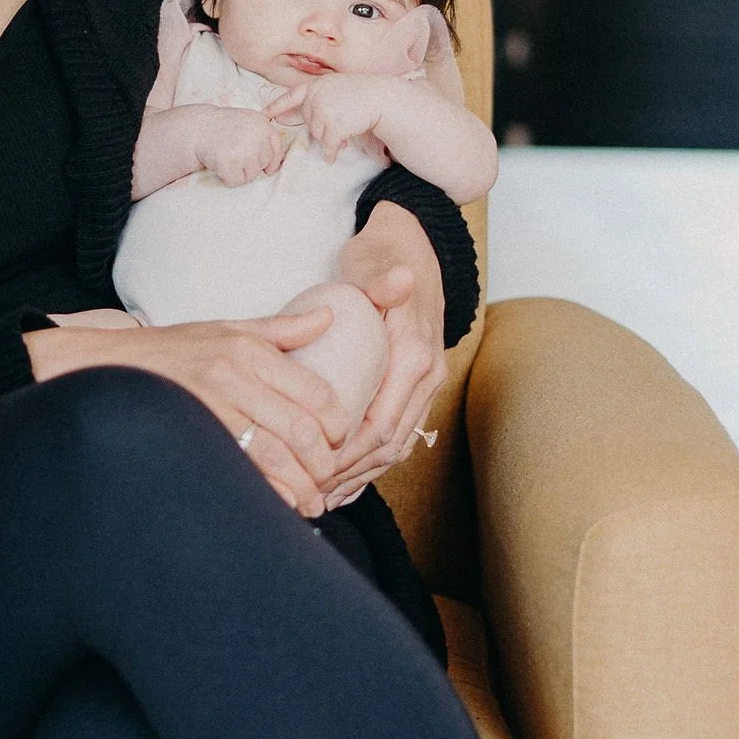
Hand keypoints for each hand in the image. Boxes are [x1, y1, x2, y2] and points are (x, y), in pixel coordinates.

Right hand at [22, 306, 346, 516]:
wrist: (107, 369)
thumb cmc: (174, 350)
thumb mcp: (227, 328)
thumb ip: (281, 329)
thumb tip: (330, 316)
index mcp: (249, 349)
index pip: (315, 390)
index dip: (336, 423)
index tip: (338, 440)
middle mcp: (233, 376)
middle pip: (300, 429)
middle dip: (323, 463)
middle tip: (328, 479)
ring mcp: (211, 408)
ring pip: (274, 456)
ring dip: (300, 486)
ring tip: (310, 502)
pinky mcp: (193, 437)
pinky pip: (241, 472)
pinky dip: (267, 493)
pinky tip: (277, 505)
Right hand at [199, 106, 288, 185]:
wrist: (199, 129)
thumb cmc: (226, 127)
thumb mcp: (249, 122)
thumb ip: (265, 139)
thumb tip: (275, 168)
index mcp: (263, 125)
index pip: (277, 150)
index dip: (271, 160)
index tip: (262, 164)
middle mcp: (256, 137)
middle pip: (264, 164)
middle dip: (252, 163)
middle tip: (236, 153)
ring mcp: (243, 151)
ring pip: (252, 175)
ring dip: (240, 171)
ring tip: (228, 157)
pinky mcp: (229, 163)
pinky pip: (236, 181)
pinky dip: (228, 177)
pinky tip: (221, 164)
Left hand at [267, 73, 393, 161]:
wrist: (382, 97)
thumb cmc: (363, 93)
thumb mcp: (338, 87)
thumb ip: (321, 98)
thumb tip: (310, 121)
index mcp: (316, 85)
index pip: (291, 96)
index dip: (276, 106)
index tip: (263, 114)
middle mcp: (316, 97)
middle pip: (309, 122)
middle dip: (322, 128)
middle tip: (340, 124)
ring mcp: (323, 111)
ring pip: (318, 135)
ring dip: (330, 139)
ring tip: (346, 131)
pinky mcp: (333, 126)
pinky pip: (328, 146)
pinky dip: (332, 152)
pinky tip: (336, 153)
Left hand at [322, 202, 446, 508]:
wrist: (413, 244)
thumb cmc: (383, 256)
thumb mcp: (373, 266)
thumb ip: (382, 283)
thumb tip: (400, 281)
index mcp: (414, 357)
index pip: (380, 426)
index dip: (346, 455)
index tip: (311, 468)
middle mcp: (427, 376)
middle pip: (389, 445)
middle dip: (350, 473)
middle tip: (310, 490)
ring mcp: (426, 382)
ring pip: (397, 445)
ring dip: (363, 473)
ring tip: (325, 493)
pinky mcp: (418, 384)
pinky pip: (401, 431)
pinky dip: (376, 459)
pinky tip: (351, 480)